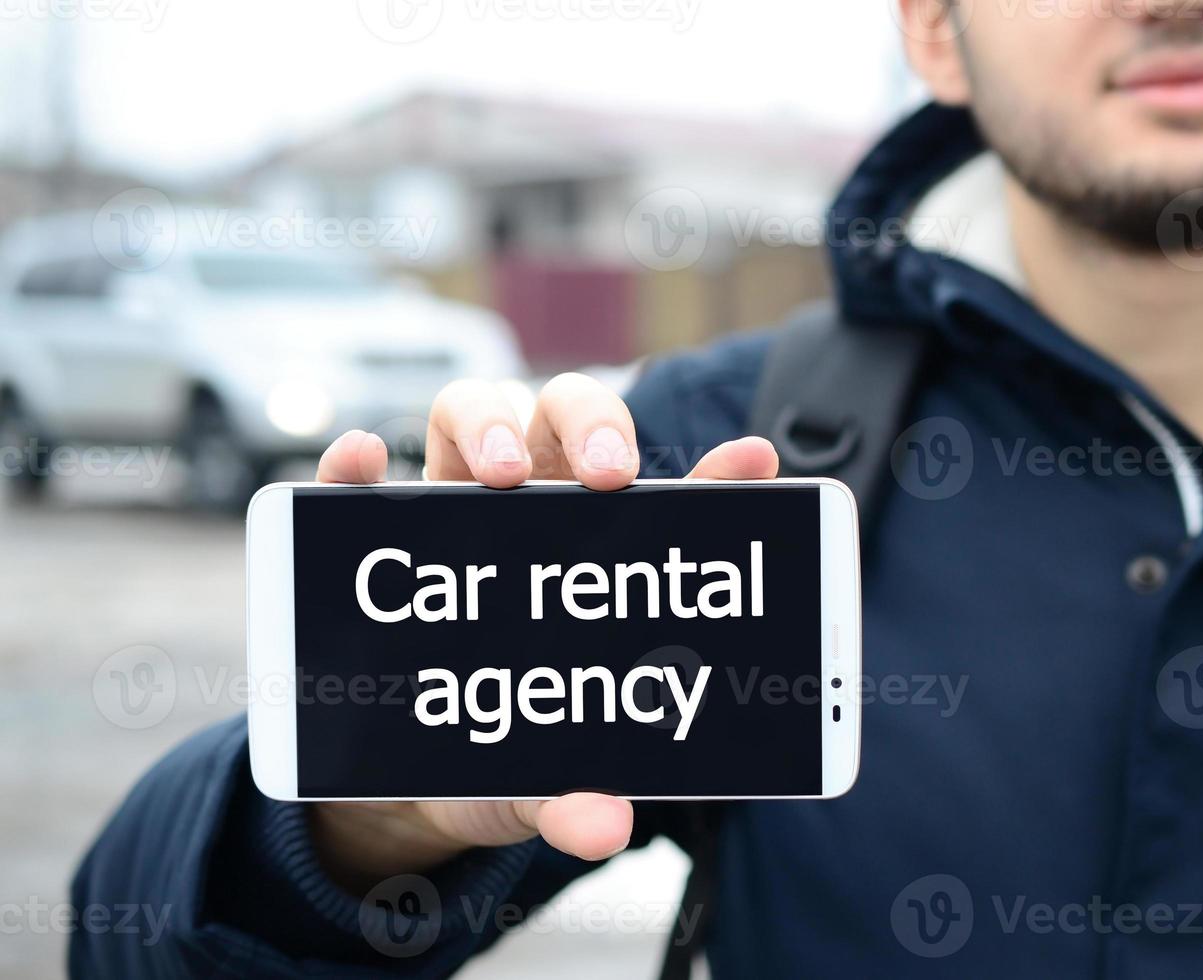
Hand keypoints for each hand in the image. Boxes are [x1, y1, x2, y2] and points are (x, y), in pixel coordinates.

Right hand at [307, 373, 778, 890]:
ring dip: (492, 422)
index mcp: (601, 562)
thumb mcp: (543, 781)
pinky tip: (365, 461)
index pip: (668, 502)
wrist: (400, 785)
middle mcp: (533, 514)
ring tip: (500, 473)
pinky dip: (357, 459)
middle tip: (608, 477)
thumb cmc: (501, 759)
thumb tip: (605, 829)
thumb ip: (573, 802)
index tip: (756, 458)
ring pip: (475, 415)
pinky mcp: (371, 532)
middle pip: (569, 422)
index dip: (719, 473)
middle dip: (595, 426)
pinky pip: (356, 475)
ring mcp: (450, 512)